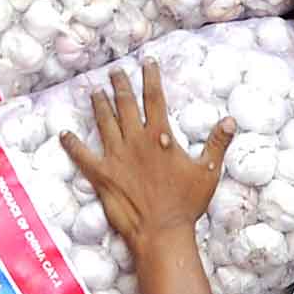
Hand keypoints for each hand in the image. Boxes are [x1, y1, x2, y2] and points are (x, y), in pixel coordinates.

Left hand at [61, 55, 233, 257]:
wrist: (161, 230)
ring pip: (104, 122)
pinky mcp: (101, 173)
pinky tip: (63, 134)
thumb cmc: (186, 203)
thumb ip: (218, 143)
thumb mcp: (208, 171)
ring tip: (94, 91)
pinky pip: (82, 155)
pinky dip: (72, 144)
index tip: (147, 62)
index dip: (150, 78)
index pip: (155, 98)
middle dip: (119, 85)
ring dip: (99, 105)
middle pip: (125, 104)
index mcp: (160, 136)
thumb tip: (230, 120)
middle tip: (114, 71)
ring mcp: (116, 156)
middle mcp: (135, 140)